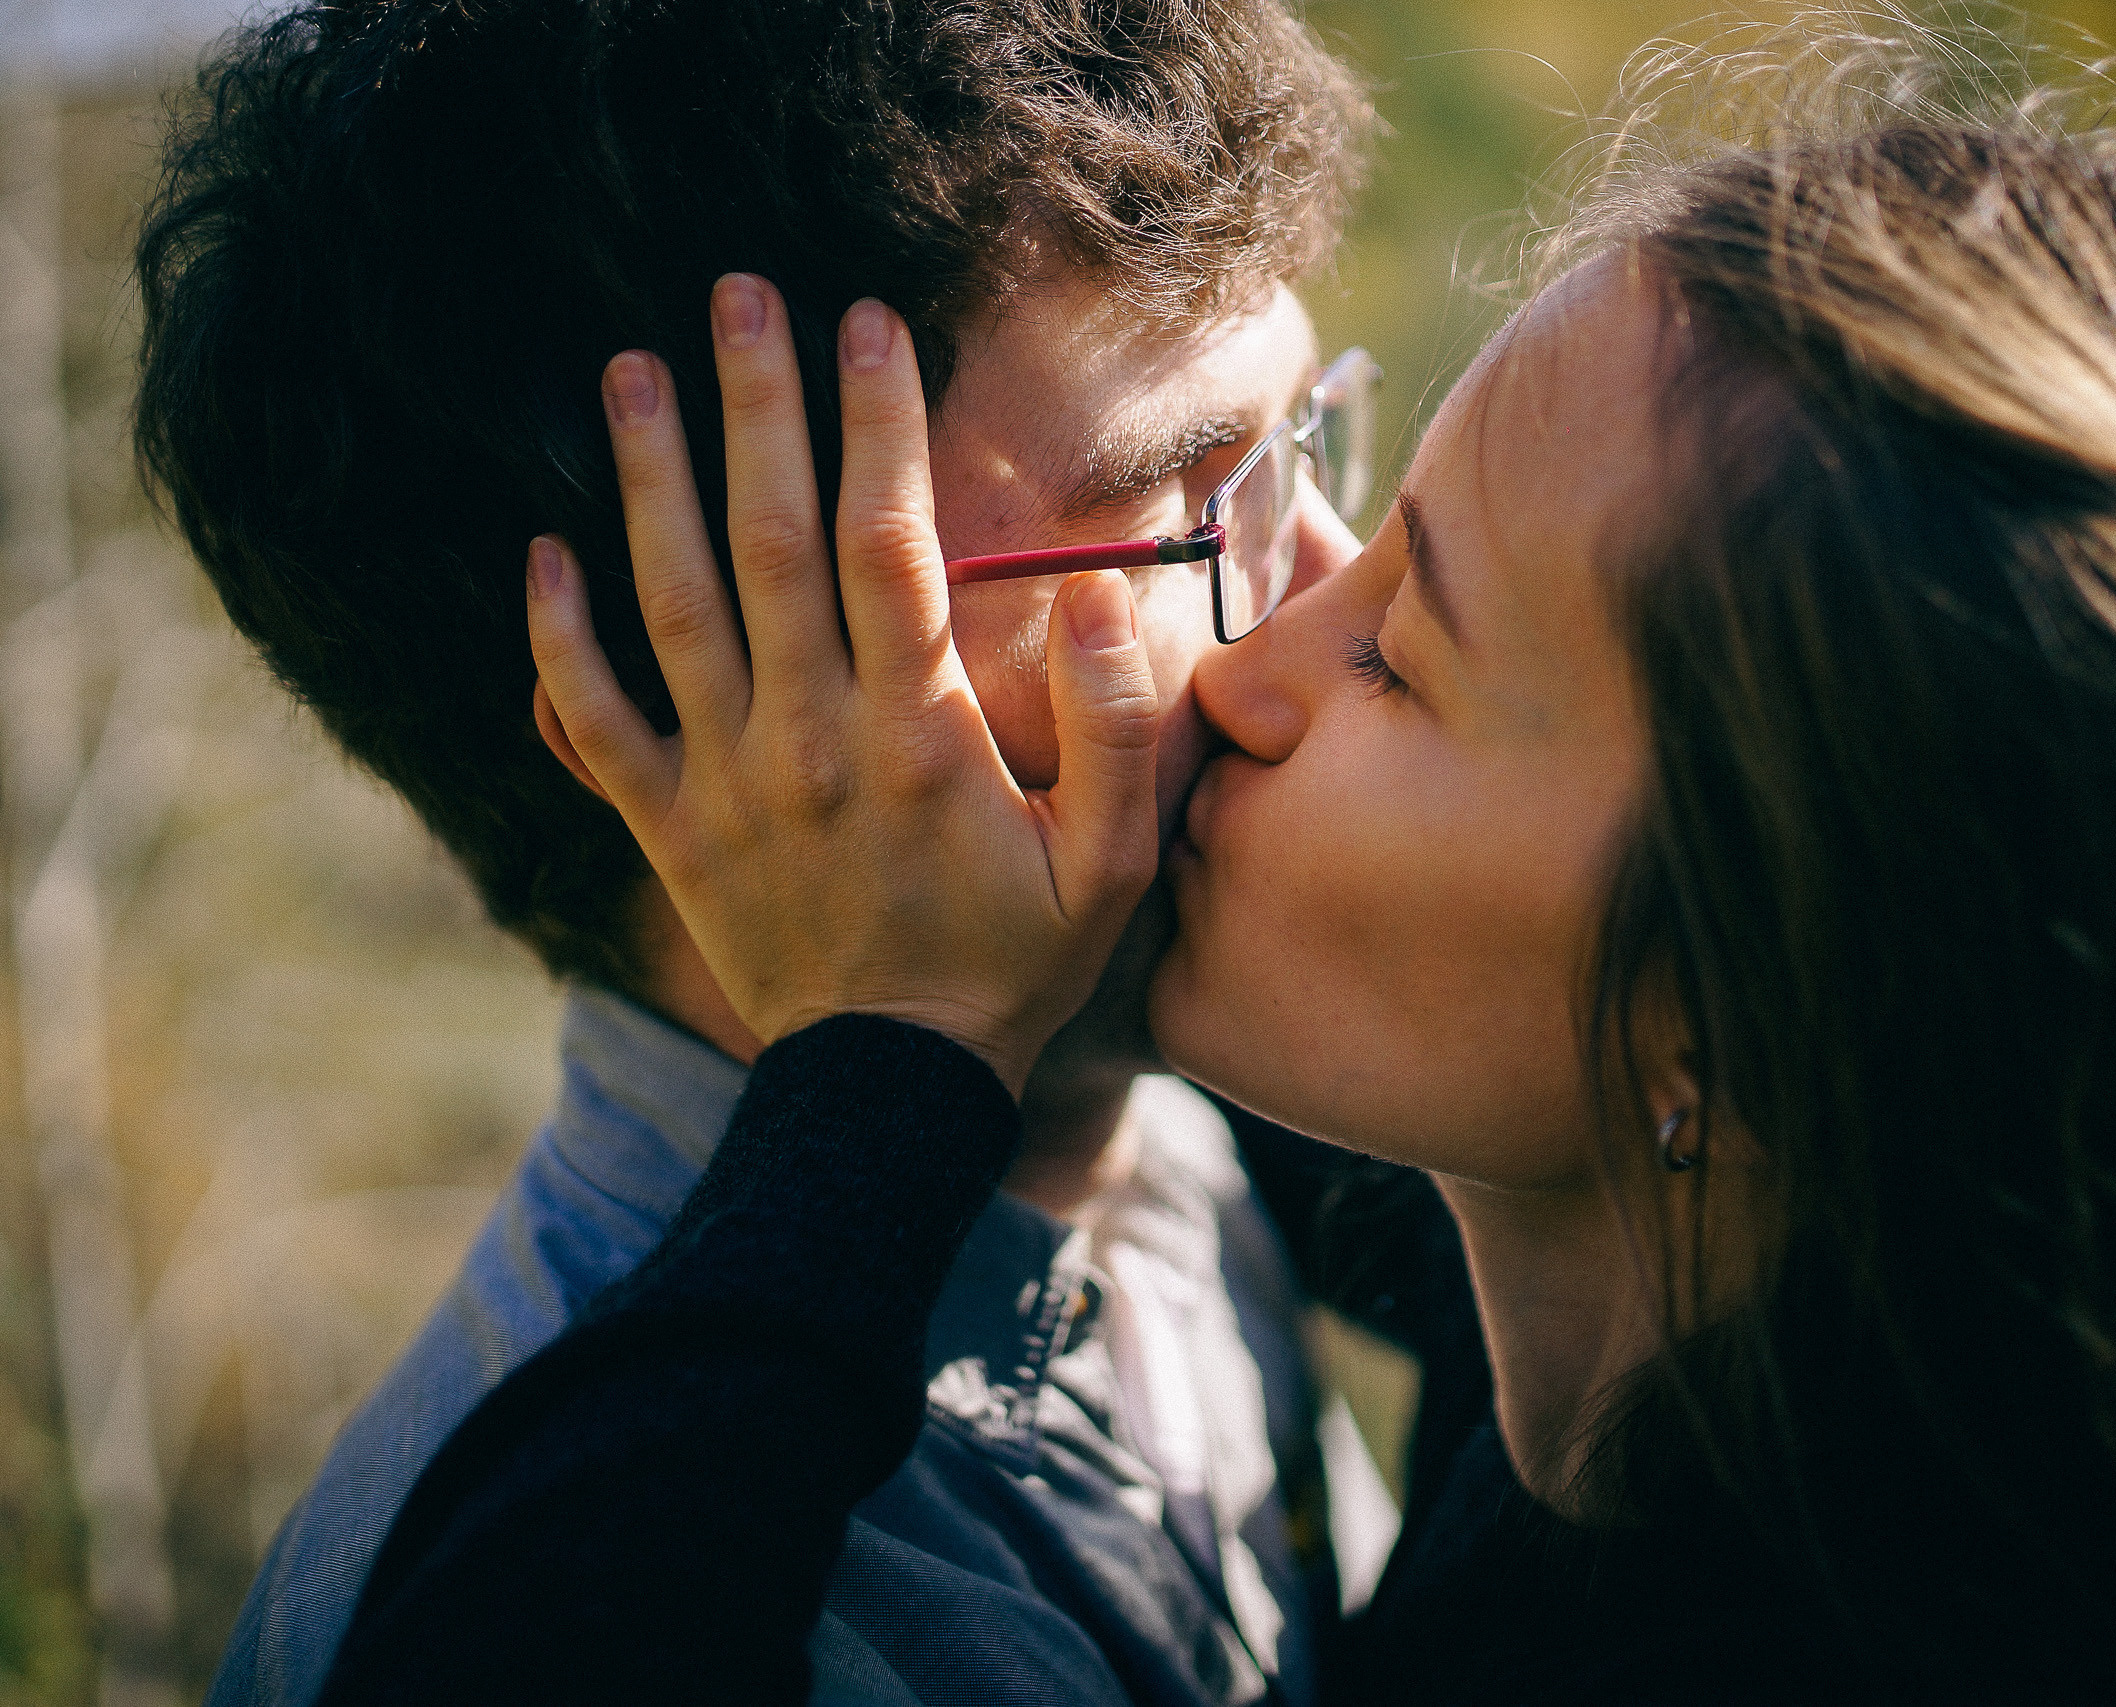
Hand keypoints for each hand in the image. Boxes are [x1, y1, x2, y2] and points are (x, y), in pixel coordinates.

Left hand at [525, 276, 1159, 1096]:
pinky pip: (596, 721)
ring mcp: (724, 781)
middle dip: (754, 408)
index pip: (892, 545)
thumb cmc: (1015, 965)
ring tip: (629, 373)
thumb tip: (1102, 593)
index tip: (866, 322)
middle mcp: (809, 738)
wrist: (892, 1092)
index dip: (879, 425)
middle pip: (771, 541)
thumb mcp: (1110, 863)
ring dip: (648, 483)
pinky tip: (540, 555)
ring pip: (672, 606)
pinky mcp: (667, 826)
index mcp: (918, 733)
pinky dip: (559, 641)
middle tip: (731, 294)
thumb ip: (1118, 728)